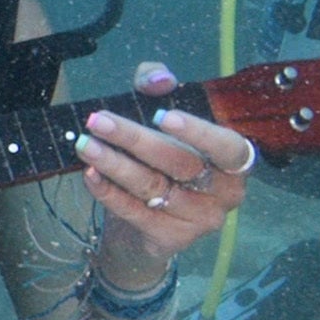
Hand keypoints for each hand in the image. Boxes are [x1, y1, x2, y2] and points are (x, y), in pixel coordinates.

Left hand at [74, 63, 251, 268]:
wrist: (150, 220)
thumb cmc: (162, 155)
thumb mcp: (159, 110)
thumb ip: (158, 84)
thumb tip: (160, 80)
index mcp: (234, 160)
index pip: (227, 147)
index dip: (198, 133)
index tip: (161, 116)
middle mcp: (226, 193)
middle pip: (180, 164)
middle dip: (135, 140)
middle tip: (98, 121)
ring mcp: (201, 219)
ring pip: (153, 188)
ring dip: (114, 165)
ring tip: (85, 145)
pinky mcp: (173, 239)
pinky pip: (137, 213)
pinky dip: (110, 193)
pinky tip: (90, 174)